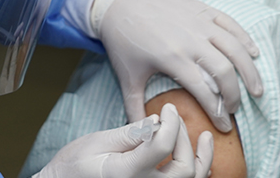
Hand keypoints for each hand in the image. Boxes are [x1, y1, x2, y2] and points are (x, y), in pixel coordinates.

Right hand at [34, 104, 212, 177]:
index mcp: (127, 174)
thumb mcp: (96, 143)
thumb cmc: (73, 166)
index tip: (168, 108)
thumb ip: (130, 134)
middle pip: (184, 169)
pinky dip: (195, 173)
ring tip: (205, 137)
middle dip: (185, 139)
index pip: (163, 146)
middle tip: (175, 119)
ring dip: (202, 159)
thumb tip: (157, 122)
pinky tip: (198, 157)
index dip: (171, 123)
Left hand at [99, 0, 261, 131]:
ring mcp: (198, 21)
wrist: (118, 3)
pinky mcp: (201, 8)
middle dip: (235, 95)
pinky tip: (253, 54)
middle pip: (226, 71)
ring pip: (235, 48)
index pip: (206, 91)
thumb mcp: (127, 78)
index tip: (225, 126)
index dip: (219, 113)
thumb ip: (135, 109)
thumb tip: (144, 136)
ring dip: (250, 70)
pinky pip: (231, 23)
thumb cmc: (123, 42)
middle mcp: (190, 39)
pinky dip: (245, 39)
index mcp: (172, 58)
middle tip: (236, 109)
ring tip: (257, 89)